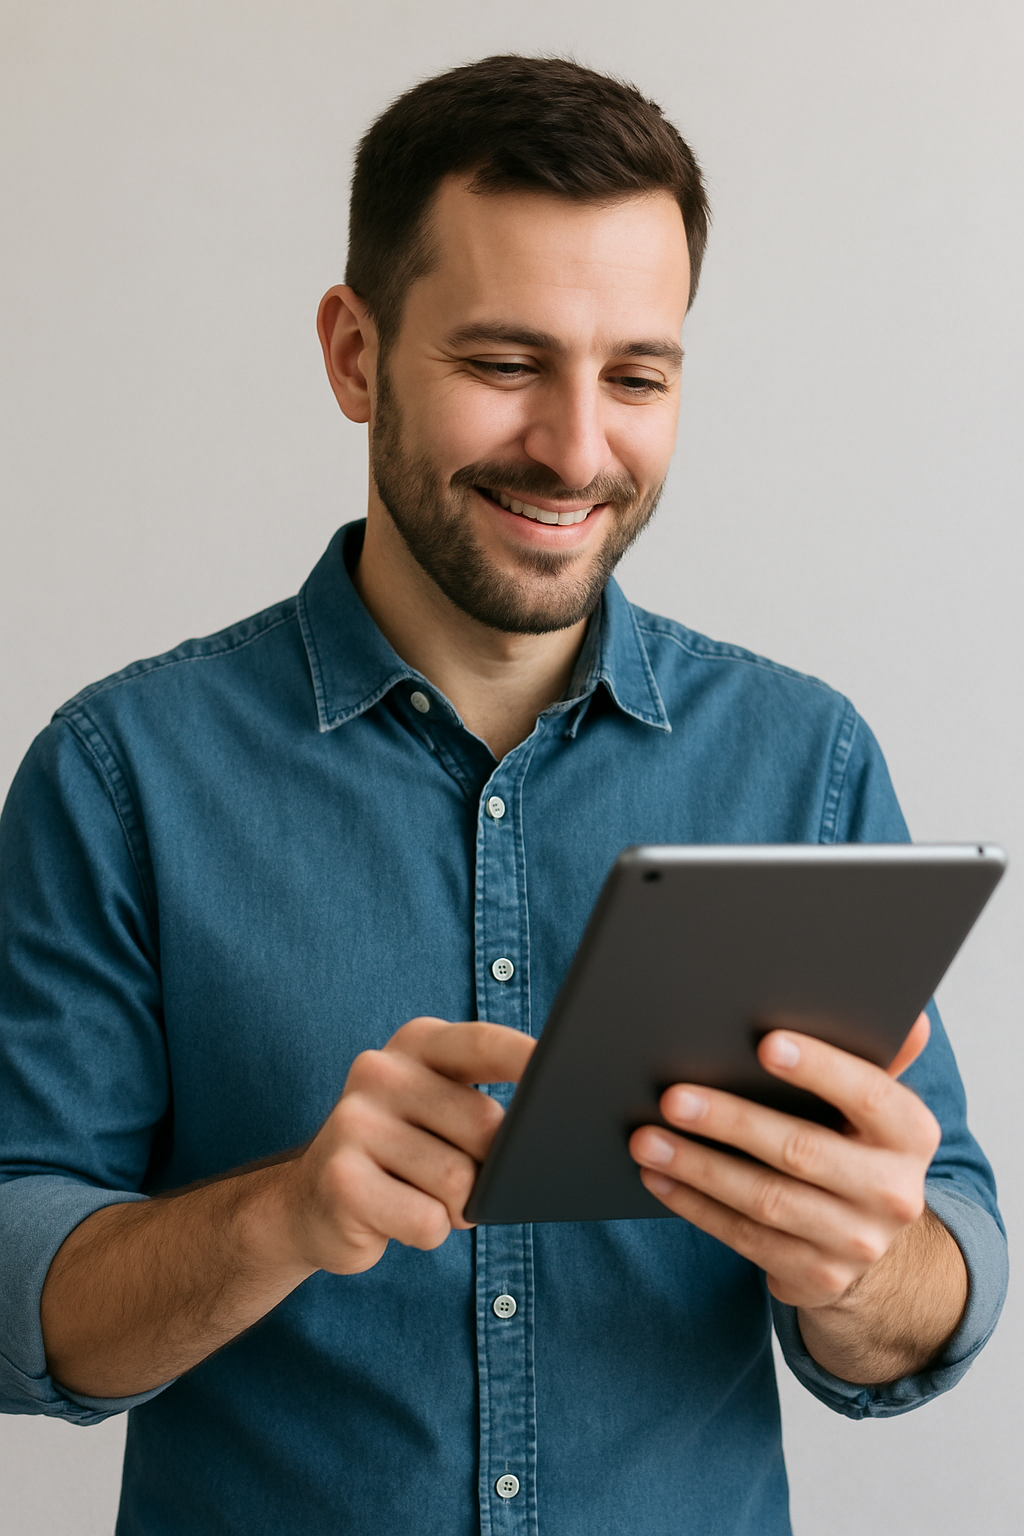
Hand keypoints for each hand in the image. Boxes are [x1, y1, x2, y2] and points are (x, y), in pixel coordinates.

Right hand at [282, 1018, 534, 1275]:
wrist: (311, 1202)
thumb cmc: (404, 1157)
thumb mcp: (440, 1112)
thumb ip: (485, 1108)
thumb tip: (545, 1136)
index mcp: (416, 1043)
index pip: (484, 1043)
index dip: (528, 1058)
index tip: (567, 1072)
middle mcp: (379, 1070)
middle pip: (486, 1126)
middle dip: (490, 1168)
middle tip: (458, 1177)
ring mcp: (354, 1122)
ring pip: (459, 1181)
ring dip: (457, 1207)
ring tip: (422, 1195)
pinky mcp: (341, 1180)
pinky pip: (427, 1220)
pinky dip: (427, 1231)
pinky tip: (396, 1217)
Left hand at [629, 1014, 940, 1309]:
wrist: (873, 1241)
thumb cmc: (856, 1144)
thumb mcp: (875, 1104)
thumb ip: (878, 1056)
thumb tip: (908, 1016)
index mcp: (911, 1134)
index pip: (869, 1094)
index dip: (820, 1068)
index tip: (765, 1043)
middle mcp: (893, 1192)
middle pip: (802, 1151)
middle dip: (730, 1122)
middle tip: (672, 1098)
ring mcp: (856, 1242)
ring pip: (764, 1200)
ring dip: (698, 1168)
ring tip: (647, 1139)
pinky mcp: (817, 1276)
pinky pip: (745, 1237)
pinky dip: (696, 1205)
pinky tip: (659, 1178)